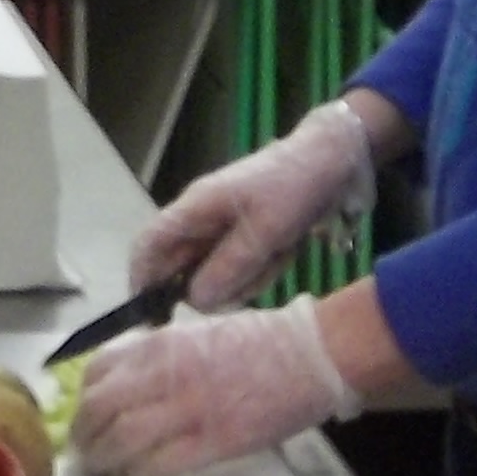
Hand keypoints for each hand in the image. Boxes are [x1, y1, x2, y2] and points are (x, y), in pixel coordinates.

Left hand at [74, 299, 358, 475]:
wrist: (311, 355)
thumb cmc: (262, 343)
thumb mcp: (196, 335)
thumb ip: (160, 358)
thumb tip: (131, 387)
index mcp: (159, 345)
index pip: (96, 373)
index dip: (83, 401)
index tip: (87, 417)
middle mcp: (163, 374)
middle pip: (99, 411)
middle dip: (85, 438)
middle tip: (87, 454)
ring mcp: (187, 409)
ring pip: (120, 441)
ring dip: (105, 463)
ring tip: (107, 473)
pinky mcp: (211, 442)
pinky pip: (157, 466)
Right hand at [131, 99, 379, 309]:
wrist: (334, 159)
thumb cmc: (295, 186)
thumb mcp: (265, 230)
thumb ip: (229, 266)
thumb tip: (193, 300)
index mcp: (195, 207)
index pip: (148, 245)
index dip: (141, 280)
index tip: (153, 316)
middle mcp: (202, 220)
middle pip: (184, 269)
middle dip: (214, 285)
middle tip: (251, 280)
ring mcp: (224, 229)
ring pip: (216, 274)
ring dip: (246, 278)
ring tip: (278, 255)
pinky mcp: (247, 237)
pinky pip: (242, 268)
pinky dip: (262, 269)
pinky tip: (285, 251)